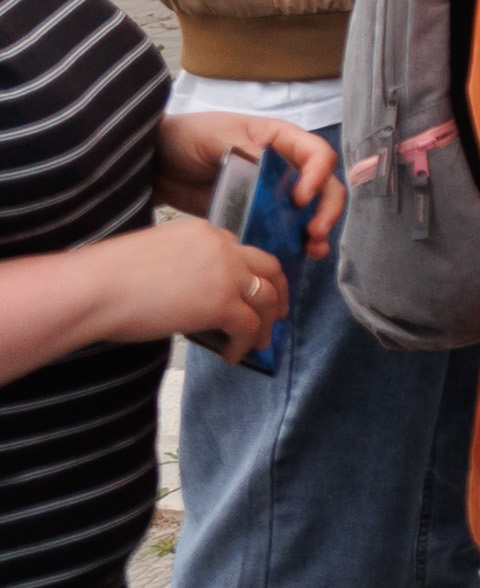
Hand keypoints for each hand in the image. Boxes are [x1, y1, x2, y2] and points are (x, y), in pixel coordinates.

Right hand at [115, 220, 292, 362]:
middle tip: (277, 313)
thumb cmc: (106, 278)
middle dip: (278, 291)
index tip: (249, 292)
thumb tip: (193, 295)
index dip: (249, 274)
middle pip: (268, 267)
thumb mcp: (155, 257)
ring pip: (266, 298)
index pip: (240, 251)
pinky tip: (233, 356)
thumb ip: (183, 267)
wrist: (94, 289)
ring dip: (267, 323)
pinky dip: (245, 343)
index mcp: (203, 231)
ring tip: (260, 342)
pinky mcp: (222, 303)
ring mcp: (226, 273)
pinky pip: (248, 326)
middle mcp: (222, 246)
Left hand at [155, 114, 340, 261]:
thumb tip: (272, 169)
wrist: (156, 162)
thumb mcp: (218, 136)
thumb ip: (248, 150)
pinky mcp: (257, 215)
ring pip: (310, 211)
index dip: (317, 176)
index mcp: (282, 140)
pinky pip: (283, 230)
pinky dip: (294, 243)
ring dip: (317, 230)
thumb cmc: (188, 137)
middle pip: (324, 185)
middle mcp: (286, 166)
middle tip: (315, 232)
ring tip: (313, 250)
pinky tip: (298, 256)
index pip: (317, 155)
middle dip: (326, 209)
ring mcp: (273, 193)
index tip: (300, 198)